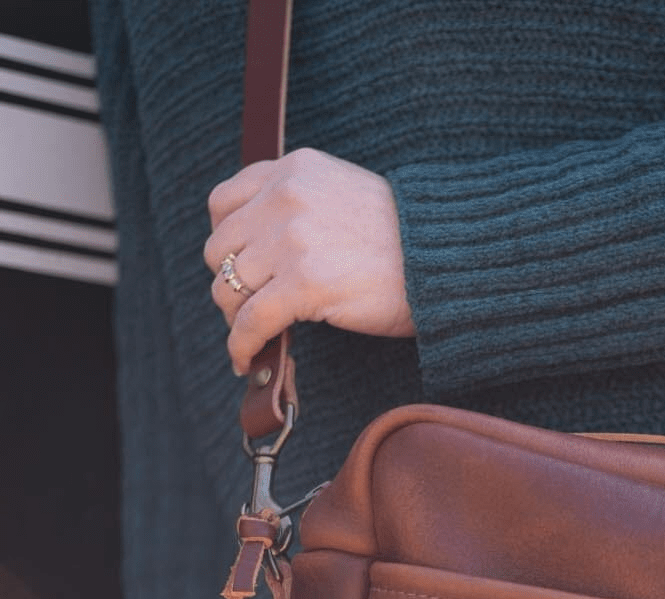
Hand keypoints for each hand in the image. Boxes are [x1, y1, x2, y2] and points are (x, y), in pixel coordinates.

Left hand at [203, 147, 415, 374]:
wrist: (445, 257)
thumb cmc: (407, 239)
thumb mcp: (344, 196)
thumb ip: (301, 206)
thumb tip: (264, 253)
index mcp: (294, 170)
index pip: (222, 203)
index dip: (226, 242)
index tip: (242, 267)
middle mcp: (285, 198)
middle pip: (219, 249)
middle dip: (230, 284)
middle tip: (249, 310)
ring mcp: (292, 241)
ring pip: (227, 287)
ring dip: (235, 318)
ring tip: (252, 337)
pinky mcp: (304, 283)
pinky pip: (251, 321)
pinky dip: (241, 346)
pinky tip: (246, 362)